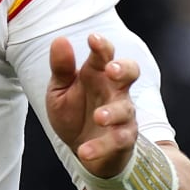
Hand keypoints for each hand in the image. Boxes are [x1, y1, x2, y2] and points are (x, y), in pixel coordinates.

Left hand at [47, 32, 139, 178]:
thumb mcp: (59, 90)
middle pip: (130, 72)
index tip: (93, 38)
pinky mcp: (123, 138)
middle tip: (111, 70)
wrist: (81, 149)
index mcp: (97, 73)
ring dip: (113, 112)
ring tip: (99, 116)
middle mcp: (114, 90)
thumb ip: (61, 68)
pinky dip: (101, 146)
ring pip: (126, 109)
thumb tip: (60, 40)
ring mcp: (122, 114)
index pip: (104, 55)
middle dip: (123, 69)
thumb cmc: (73, 113)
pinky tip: (84, 151)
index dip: (102, 46)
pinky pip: (118, 140)